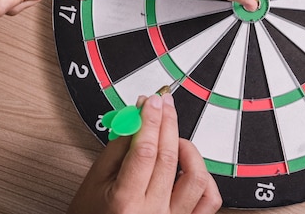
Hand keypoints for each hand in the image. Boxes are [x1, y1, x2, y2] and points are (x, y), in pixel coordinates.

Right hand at [67, 94, 221, 213]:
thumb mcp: (95, 181)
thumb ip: (117, 147)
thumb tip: (136, 116)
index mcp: (125, 202)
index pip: (144, 151)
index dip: (150, 120)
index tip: (152, 101)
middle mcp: (152, 213)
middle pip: (169, 157)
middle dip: (167, 122)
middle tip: (163, 103)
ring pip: (196, 176)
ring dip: (187, 149)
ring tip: (174, 138)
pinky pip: (209, 199)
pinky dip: (205, 176)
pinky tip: (191, 164)